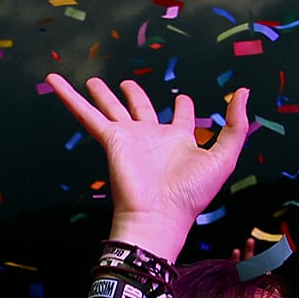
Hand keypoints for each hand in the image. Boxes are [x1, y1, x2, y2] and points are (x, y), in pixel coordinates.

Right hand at [44, 74, 254, 255]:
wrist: (158, 216)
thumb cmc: (192, 194)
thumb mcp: (224, 157)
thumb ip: (236, 125)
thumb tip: (244, 92)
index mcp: (179, 141)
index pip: (180, 117)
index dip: (183, 106)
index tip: (183, 99)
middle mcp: (152, 138)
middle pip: (140, 108)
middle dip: (134, 95)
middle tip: (126, 84)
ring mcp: (129, 139)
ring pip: (111, 108)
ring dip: (102, 94)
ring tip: (93, 81)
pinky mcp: (110, 140)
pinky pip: (86, 114)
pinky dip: (69, 97)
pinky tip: (54, 80)